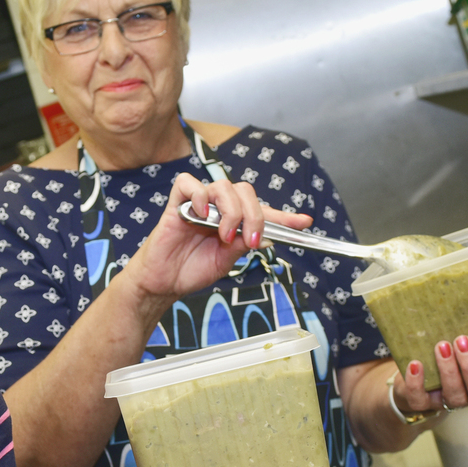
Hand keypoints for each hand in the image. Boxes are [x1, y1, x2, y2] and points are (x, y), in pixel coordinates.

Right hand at [121, 173, 312, 306]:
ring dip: (232, 210)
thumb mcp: (226, 261)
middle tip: (249, 240)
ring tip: (224, 235)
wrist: (163, 283)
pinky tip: (202, 216)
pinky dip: (200, 196)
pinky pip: (189, 183)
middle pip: (246, 191)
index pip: (263, 211)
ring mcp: (198, 203)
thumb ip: (243, 244)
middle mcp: (218, 208)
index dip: (284, 215)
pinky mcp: (176, 203)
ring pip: (224, 185)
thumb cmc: (191, 270)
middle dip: (255, 215)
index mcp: (233, 220)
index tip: (305, 222)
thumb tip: (266, 235)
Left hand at [389, 345, 467, 416]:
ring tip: (441, 346)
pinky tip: (416, 364)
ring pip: (454, 396)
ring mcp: (446, 400)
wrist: (410, 387)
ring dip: (449, 371)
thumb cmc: (440, 359)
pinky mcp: (421, 404)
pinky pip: (420, 400)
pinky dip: (417, 382)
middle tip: (463, 341)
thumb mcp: (459, 344)